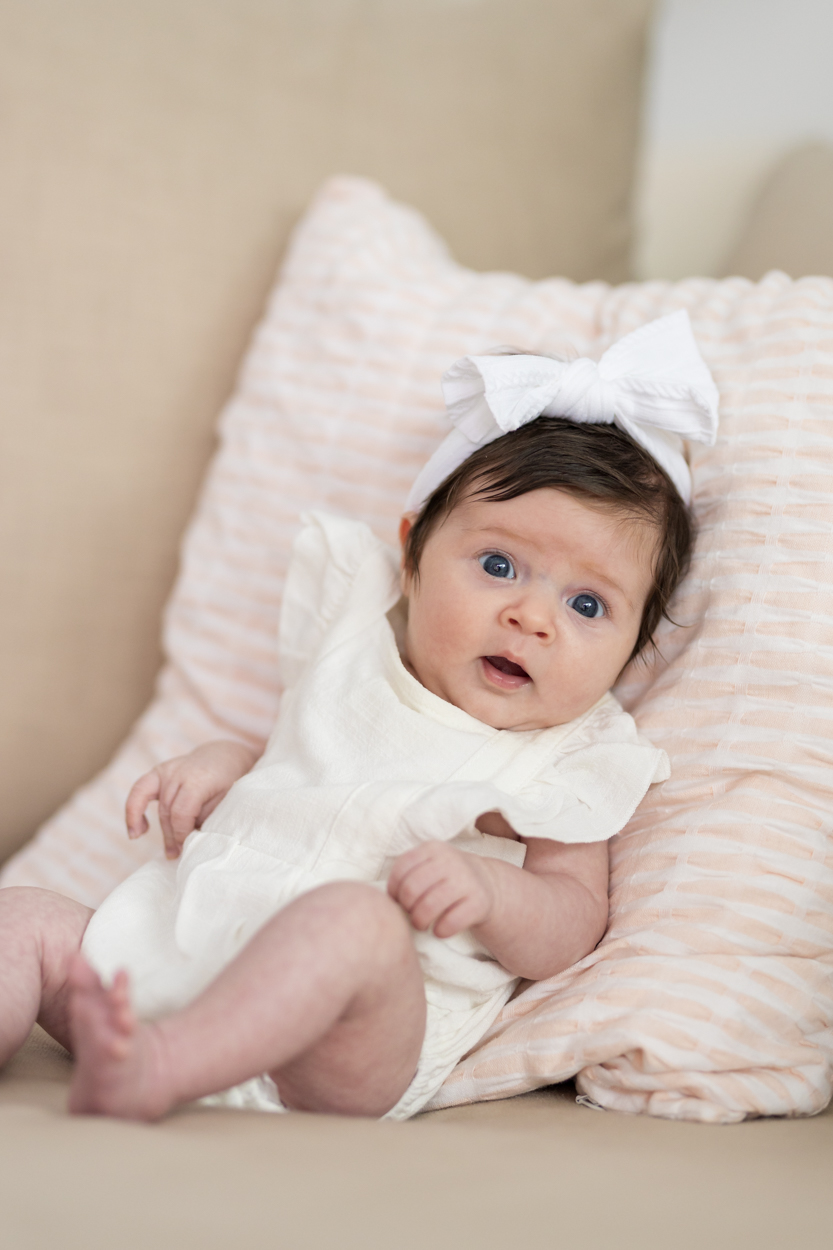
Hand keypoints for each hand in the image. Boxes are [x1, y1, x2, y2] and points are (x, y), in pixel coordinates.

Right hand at [125, 740, 257, 859]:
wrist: (224, 755)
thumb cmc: (230, 781)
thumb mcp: (227, 800)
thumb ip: (208, 817)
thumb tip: (192, 840)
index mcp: (198, 778)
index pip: (181, 811)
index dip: (181, 833)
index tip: (188, 848)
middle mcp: (179, 772)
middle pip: (168, 811)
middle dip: (173, 836)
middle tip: (180, 855)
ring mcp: (166, 770)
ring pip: (158, 807)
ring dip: (162, 832)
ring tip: (169, 852)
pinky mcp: (157, 772)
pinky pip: (139, 792)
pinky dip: (133, 812)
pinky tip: (136, 832)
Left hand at [387, 841, 494, 938]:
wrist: (487, 884)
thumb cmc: (446, 878)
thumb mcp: (429, 865)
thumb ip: (408, 873)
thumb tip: (385, 900)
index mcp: (433, 848)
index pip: (401, 868)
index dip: (394, 889)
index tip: (398, 900)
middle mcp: (450, 860)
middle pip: (412, 888)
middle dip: (406, 907)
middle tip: (410, 914)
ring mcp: (466, 880)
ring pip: (429, 906)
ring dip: (420, 921)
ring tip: (421, 924)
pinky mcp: (479, 902)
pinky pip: (451, 922)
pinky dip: (441, 931)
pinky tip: (440, 930)